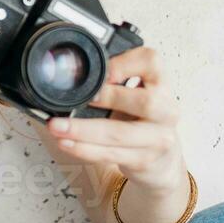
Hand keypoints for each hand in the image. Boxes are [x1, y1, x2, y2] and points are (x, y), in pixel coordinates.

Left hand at [43, 45, 184, 191]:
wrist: (162, 160)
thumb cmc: (142, 120)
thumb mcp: (135, 94)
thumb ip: (115, 80)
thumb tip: (73, 74)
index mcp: (161, 83)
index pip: (150, 62)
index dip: (125, 64)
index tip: (103, 70)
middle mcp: (166, 109)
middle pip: (144, 102)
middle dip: (107, 98)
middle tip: (76, 99)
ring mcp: (159, 137)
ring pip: (120, 133)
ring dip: (83, 130)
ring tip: (57, 126)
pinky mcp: (144, 160)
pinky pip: (111, 154)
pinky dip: (85, 149)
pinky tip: (67, 143)